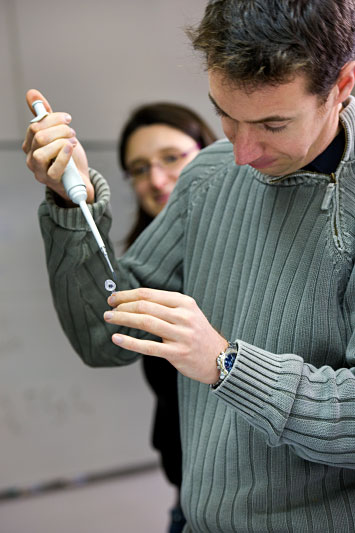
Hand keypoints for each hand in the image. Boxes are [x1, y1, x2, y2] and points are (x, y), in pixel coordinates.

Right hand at [22, 89, 93, 203]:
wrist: (80, 181)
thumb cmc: (68, 158)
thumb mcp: (58, 134)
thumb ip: (46, 116)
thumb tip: (32, 93)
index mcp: (31, 144)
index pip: (35, 125)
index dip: (53, 118)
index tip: (68, 119)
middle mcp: (32, 158)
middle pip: (39, 136)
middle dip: (59, 129)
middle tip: (72, 133)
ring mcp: (40, 171)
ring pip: (42, 151)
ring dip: (61, 142)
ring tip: (72, 143)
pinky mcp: (51, 182)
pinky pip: (53, 169)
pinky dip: (63, 156)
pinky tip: (70, 149)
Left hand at [104, 288, 226, 383]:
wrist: (219, 358)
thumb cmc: (198, 334)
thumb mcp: (188, 313)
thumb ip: (166, 306)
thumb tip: (135, 300)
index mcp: (184, 302)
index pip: (149, 294)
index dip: (128, 295)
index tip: (114, 298)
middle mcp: (184, 316)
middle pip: (145, 306)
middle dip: (122, 306)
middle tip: (108, 309)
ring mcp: (181, 335)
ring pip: (145, 322)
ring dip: (123, 319)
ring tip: (109, 319)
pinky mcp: (177, 353)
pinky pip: (148, 346)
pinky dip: (130, 342)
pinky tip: (117, 338)